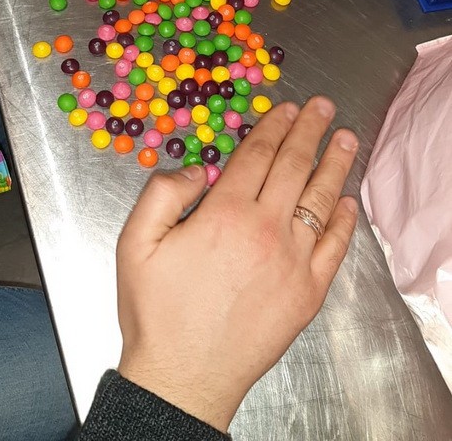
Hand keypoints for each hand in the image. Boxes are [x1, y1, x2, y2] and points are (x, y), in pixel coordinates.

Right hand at [116, 96, 358, 431]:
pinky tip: (346, 200)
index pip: (257, 156)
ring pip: (320, 200)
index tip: (284, 108)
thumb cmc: (157, 312)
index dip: (272, 127)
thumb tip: (196, 169)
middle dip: (309, 131)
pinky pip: (334, 247)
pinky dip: (343, 220)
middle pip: (293, 167)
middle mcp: (266, 230)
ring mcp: (293, 262)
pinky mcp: (308, 292)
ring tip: (345, 140)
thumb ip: (162, 193)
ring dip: (335, 165)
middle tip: (322, 107)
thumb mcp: (135, 242)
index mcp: (224, 214)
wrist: (184, 375)